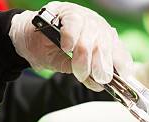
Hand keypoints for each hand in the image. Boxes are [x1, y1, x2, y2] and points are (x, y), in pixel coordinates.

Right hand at [9, 1, 133, 90]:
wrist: (28, 40)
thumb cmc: (52, 52)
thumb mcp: (72, 68)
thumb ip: (87, 74)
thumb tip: (99, 84)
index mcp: (103, 40)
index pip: (119, 50)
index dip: (121, 63)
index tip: (120, 77)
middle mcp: (96, 26)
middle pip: (107, 42)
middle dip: (104, 63)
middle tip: (101, 78)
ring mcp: (82, 16)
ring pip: (91, 32)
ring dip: (86, 55)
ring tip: (80, 70)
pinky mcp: (65, 10)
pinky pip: (73, 22)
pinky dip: (71, 36)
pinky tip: (67, 47)